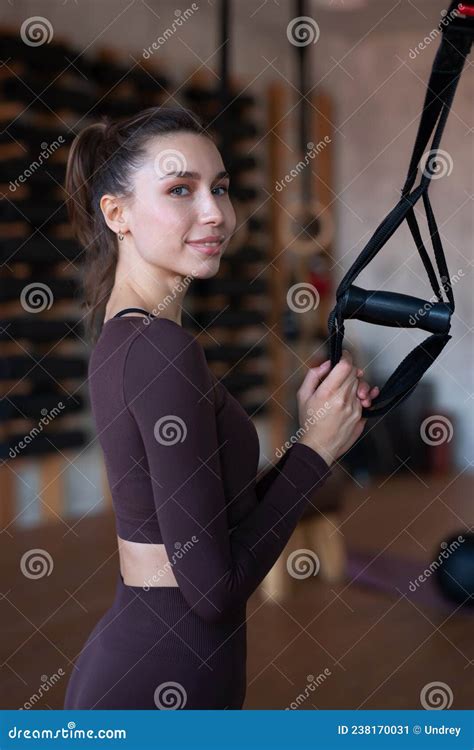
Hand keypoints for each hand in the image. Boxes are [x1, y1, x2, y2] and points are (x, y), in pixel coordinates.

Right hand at [296, 350, 375, 466]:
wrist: (319, 447)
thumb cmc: (309, 422)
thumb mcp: (303, 396)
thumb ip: (314, 375)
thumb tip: (327, 364)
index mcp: (327, 392)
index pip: (345, 366)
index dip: (346, 357)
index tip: (344, 356)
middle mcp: (343, 399)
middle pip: (354, 373)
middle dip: (349, 370)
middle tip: (341, 374)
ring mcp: (354, 408)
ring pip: (361, 385)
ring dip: (355, 382)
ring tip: (346, 388)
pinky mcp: (361, 416)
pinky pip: (366, 399)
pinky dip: (361, 395)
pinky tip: (359, 396)